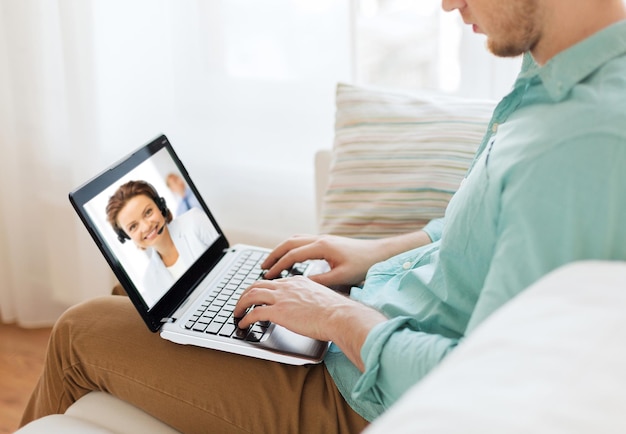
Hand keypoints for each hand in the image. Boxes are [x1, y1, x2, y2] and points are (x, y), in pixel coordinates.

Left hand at [233, 276, 386, 370]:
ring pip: (251, 296)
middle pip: (257, 285)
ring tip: (236, 312)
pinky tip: (243, 324)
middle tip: (240, 302)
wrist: (339, 315)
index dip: (262, 289)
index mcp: (297, 281)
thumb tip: (306, 308)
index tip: (257, 296)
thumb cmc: (336, 311)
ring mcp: (281, 298)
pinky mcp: (278, 312)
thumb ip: (309, 299)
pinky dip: (245, 318)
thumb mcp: (321, 298)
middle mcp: (287, 286)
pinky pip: (254, 313)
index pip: (274, 282)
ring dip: (240, 304)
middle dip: (246, 294)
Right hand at [262, 232, 432, 287]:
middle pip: (289, 243)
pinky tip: (292, 258)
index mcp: (321, 247)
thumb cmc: (363, 266)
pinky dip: (292, 248)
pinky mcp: (328, 242)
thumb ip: (319, 281)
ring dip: (282, 249)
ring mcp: (324, 239)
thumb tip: (299, 285)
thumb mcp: (340, 277)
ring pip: (295, 240)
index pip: (292, 255)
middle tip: (262, 267)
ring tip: (272, 261)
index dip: (277, 266)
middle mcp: (320, 239)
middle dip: (274, 254)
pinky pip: (303, 241)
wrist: (380, 254)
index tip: (267, 276)